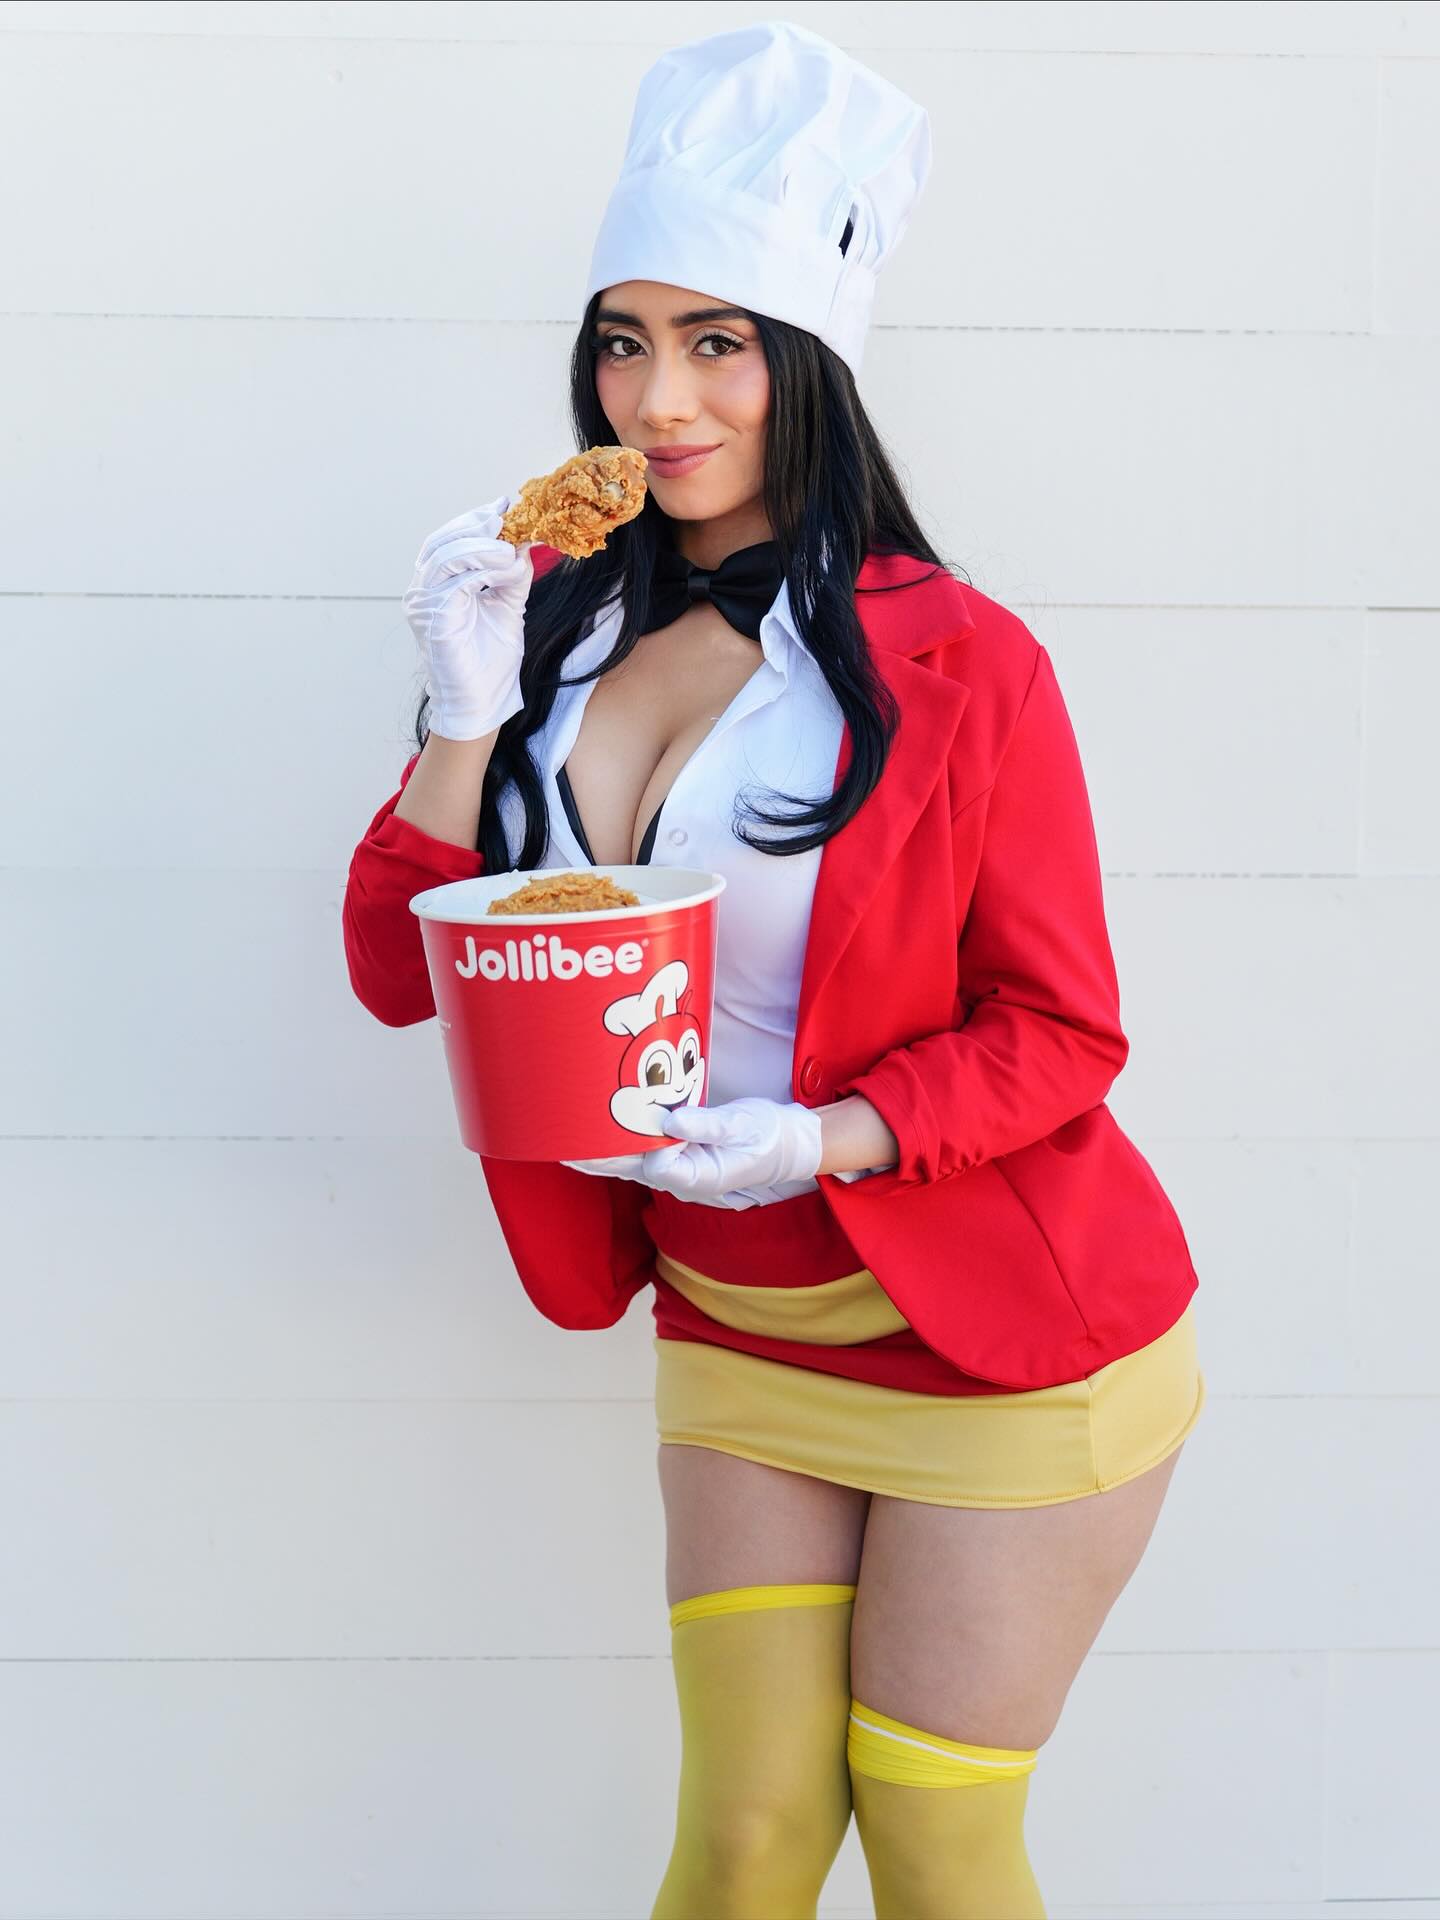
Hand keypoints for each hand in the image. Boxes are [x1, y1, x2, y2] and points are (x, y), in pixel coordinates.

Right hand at [402, 491, 535, 741]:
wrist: (483, 701)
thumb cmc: (490, 662)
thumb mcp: (508, 607)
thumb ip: (512, 576)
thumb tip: (524, 545)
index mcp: (438, 585)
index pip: (449, 540)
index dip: (475, 519)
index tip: (505, 504)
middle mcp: (424, 590)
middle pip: (443, 540)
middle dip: (476, 524)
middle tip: (506, 515)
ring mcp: (423, 602)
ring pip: (446, 555)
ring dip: (482, 545)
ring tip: (511, 547)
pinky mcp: (431, 616)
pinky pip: (454, 579)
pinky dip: (481, 566)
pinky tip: (505, 565)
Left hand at [562, 1096, 824, 1208]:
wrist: (784, 1145)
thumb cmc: (766, 1135)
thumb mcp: (742, 1125)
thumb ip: (707, 1125)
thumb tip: (671, 1122)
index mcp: (696, 1175)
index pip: (649, 1164)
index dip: (622, 1147)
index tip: (595, 1130)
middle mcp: (679, 1177)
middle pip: (627, 1166)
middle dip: (593, 1153)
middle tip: (557, 1135)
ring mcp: (675, 1169)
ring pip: (628, 1162)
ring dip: (597, 1149)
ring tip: (561, 1136)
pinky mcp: (675, 1156)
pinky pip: (636, 1153)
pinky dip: (613, 1144)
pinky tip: (591, 1136)